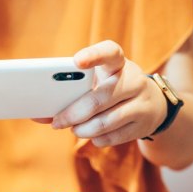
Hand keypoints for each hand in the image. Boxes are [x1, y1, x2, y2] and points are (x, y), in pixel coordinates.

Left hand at [51, 41, 166, 146]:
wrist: (153, 104)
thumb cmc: (113, 88)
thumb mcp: (99, 81)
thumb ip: (72, 92)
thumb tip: (39, 116)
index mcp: (119, 63)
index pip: (109, 52)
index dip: (94, 55)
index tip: (77, 61)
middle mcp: (134, 81)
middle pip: (99, 99)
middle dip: (73, 114)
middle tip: (57, 122)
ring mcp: (142, 104)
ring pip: (104, 122)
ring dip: (82, 130)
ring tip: (73, 129)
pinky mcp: (143, 126)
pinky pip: (112, 137)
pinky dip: (96, 139)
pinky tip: (91, 134)